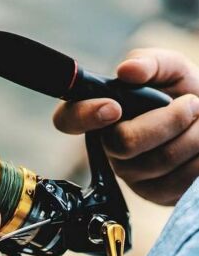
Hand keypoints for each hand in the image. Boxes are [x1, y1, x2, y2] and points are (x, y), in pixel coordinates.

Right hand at [53, 48, 198, 204]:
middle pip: (125, 142)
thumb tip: (126, 70)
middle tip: (191, 104)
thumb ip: (150, 62)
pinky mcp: (152, 193)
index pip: (69, 120)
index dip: (84, 115)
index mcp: (103, 113)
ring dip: (193, 136)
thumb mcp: (171, 69)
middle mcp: (109, 146)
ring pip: (160, 160)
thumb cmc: (184, 95)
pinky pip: (178, 180)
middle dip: (169, 120)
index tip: (114, 107)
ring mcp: (130, 173)